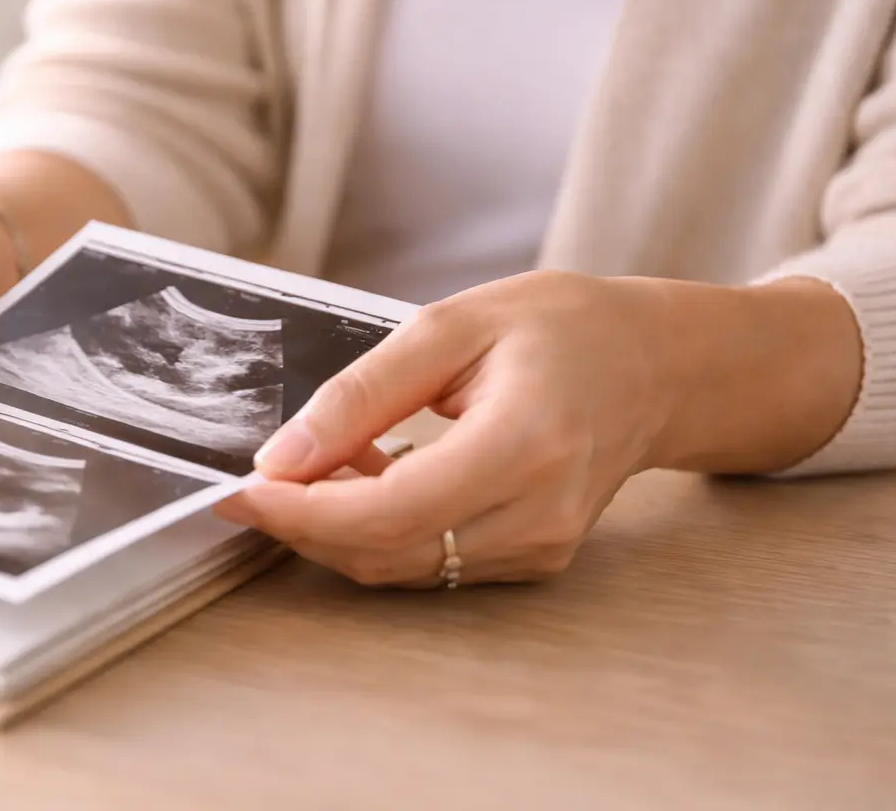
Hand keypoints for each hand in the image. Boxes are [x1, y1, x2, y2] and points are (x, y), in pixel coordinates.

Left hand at [213, 271, 860, 587]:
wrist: (655, 365)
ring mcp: (541, 547)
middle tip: (254, 478)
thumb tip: (282, 456)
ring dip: (336, 530)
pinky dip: (377, 533)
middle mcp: (538, 514)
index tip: (240, 487)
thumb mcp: (451, 327)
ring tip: (312, 467)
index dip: (302, 510)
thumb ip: (362, 394)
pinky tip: (365, 480)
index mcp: (524, 444)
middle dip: (303, 525)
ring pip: (402, 568)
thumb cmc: (560, 327)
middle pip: (387, 553)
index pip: (389, 511)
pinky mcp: (534, 559)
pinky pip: (432, 563)